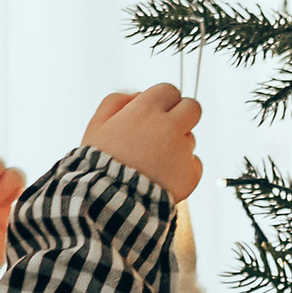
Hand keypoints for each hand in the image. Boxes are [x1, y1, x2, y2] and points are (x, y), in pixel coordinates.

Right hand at [87, 85, 201, 203]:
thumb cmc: (99, 163)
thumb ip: (116, 101)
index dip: (162, 101)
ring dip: (177, 145)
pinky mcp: (191, 174)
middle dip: (182, 114)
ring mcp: (183, 150)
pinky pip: (194, 164)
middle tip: (166, 130)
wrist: (108, 202)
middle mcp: (170, 126)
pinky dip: (182, 169)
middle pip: (192, 107)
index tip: (153, 113)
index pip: (169, 90)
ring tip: (153, 162)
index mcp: (147, 110)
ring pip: (190, 139)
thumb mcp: (97, 125)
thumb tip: (138, 95)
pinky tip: (163, 177)